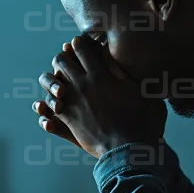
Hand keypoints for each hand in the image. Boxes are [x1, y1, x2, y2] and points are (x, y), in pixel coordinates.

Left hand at [32, 36, 166, 158]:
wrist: (129, 149)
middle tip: (70, 61)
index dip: (80, 43)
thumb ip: (129, 74)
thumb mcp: (142, 91)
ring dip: (55, 78)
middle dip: (64, 57)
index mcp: (101, 74)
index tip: (81, 42)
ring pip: (52, 80)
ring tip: (63, 80)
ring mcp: (73, 102)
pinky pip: (51, 105)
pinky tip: (55, 101)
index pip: (82, 49)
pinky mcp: (68, 119)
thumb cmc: (143, 121)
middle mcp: (83, 84)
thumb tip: (125, 61)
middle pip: (61, 60)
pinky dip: (50, 101)